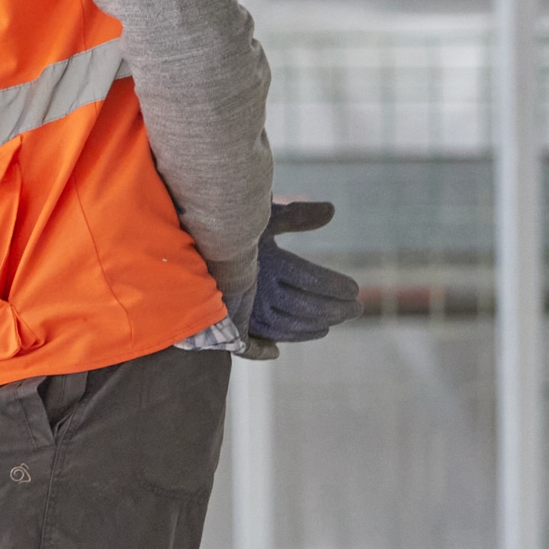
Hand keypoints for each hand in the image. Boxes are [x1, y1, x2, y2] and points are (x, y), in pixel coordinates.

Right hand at [242, 198, 361, 347]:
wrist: (190, 248)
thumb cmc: (230, 227)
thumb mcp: (262, 216)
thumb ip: (296, 215)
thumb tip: (331, 210)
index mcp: (268, 262)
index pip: (313, 281)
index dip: (337, 288)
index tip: (355, 289)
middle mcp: (256, 288)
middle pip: (305, 308)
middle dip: (336, 310)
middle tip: (357, 309)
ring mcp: (244, 308)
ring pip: (288, 326)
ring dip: (316, 325)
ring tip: (335, 320)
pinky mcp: (235, 320)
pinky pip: (265, 336)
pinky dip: (287, 339)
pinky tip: (307, 336)